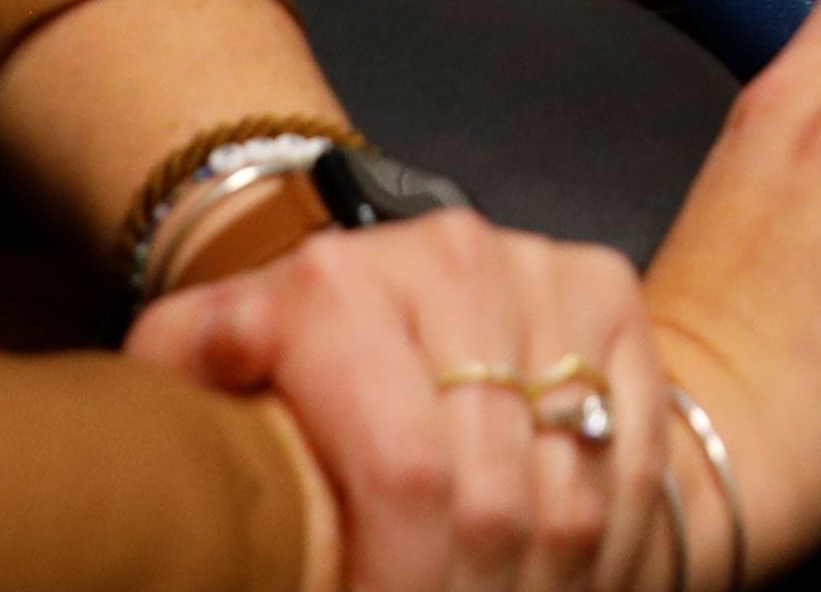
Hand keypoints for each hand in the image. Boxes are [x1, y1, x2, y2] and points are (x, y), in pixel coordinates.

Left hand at [133, 208, 664, 591]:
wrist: (375, 279)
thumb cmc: (289, 355)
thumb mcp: (202, 367)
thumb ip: (186, 376)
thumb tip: (210, 406)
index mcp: (335, 284)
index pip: (404, 474)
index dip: (400, 580)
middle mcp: (450, 261)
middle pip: (494, 502)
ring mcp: (541, 274)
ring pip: (573, 499)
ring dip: (539, 591)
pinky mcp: (610, 293)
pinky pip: (634, 465)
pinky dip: (607, 556)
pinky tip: (556, 582)